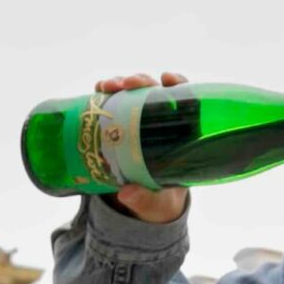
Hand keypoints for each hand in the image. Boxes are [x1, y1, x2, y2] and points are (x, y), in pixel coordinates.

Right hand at [94, 72, 189, 223]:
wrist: (144, 204)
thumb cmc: (159, 200)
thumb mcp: (154, 203)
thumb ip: (143, 199)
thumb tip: (125, 193)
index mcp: (180, 136)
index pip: (184, 100)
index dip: (178, 84)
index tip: (166, 79)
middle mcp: (160, 121)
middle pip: (154, 91)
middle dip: (140, 81)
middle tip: (126, 85)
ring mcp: (139, 119)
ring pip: (133, 92)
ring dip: (120, 83)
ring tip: (106, 86)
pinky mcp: (121, 123)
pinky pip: (114, 103)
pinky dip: (106, 92)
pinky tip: (98, 89)